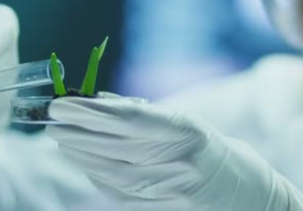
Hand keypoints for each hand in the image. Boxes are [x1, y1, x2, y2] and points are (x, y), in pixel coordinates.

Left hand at [46, 95, 302, 210]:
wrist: (249, 199)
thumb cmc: (218, 154)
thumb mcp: (191, 125)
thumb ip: (148, 116)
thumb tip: (101, 103)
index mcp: (187, 133)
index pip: (128, 120)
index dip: (91, 111)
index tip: (64, 103)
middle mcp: (177, 163)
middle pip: (114, 145)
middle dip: (78, 130)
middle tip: (53, 117)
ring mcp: (169, 192)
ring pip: (110, 172)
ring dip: (81, 153)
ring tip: (61, 137)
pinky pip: (119, 194)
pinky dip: (96, 176)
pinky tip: (83, 163)